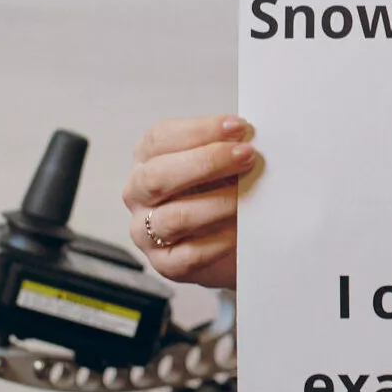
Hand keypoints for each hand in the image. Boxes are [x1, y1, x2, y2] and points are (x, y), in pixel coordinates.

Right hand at [122, 115, 258, 287]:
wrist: (229, 239)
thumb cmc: (222, 187)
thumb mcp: (220, 160)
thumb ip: (229, 146)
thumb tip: (252, 137)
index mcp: (148, 159)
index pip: (160, 139)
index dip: (200, 130)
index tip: (239, 128)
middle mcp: (139, 194)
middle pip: (158, 177)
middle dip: (207, 163)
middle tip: (247, 156)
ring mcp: (146, 232)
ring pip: (174, 217)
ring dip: (218, 203)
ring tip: (249, 196)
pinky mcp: (165, 263)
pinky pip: (189, 254)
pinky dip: (219, 240)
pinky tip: (241, 230)